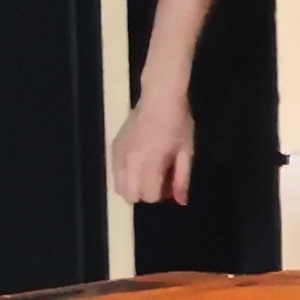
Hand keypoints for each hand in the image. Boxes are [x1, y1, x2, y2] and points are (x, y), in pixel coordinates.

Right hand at [110, 79, 195, 207]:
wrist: (160, 97)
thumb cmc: (178, 123)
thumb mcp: (186, 152)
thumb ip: (182, 179)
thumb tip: (181, 202)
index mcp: (149, 162)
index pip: (149, 196)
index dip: (162, 194)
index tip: (169, 181)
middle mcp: (129, 161)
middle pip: (130, 196)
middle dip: (145, 193)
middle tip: (158, 178)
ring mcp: (117, 154)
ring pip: (118, 187)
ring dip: (133, 186)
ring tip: (148, 170)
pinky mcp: (112, 147)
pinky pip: (114, 173)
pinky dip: (126, 175)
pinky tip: (138, 162)